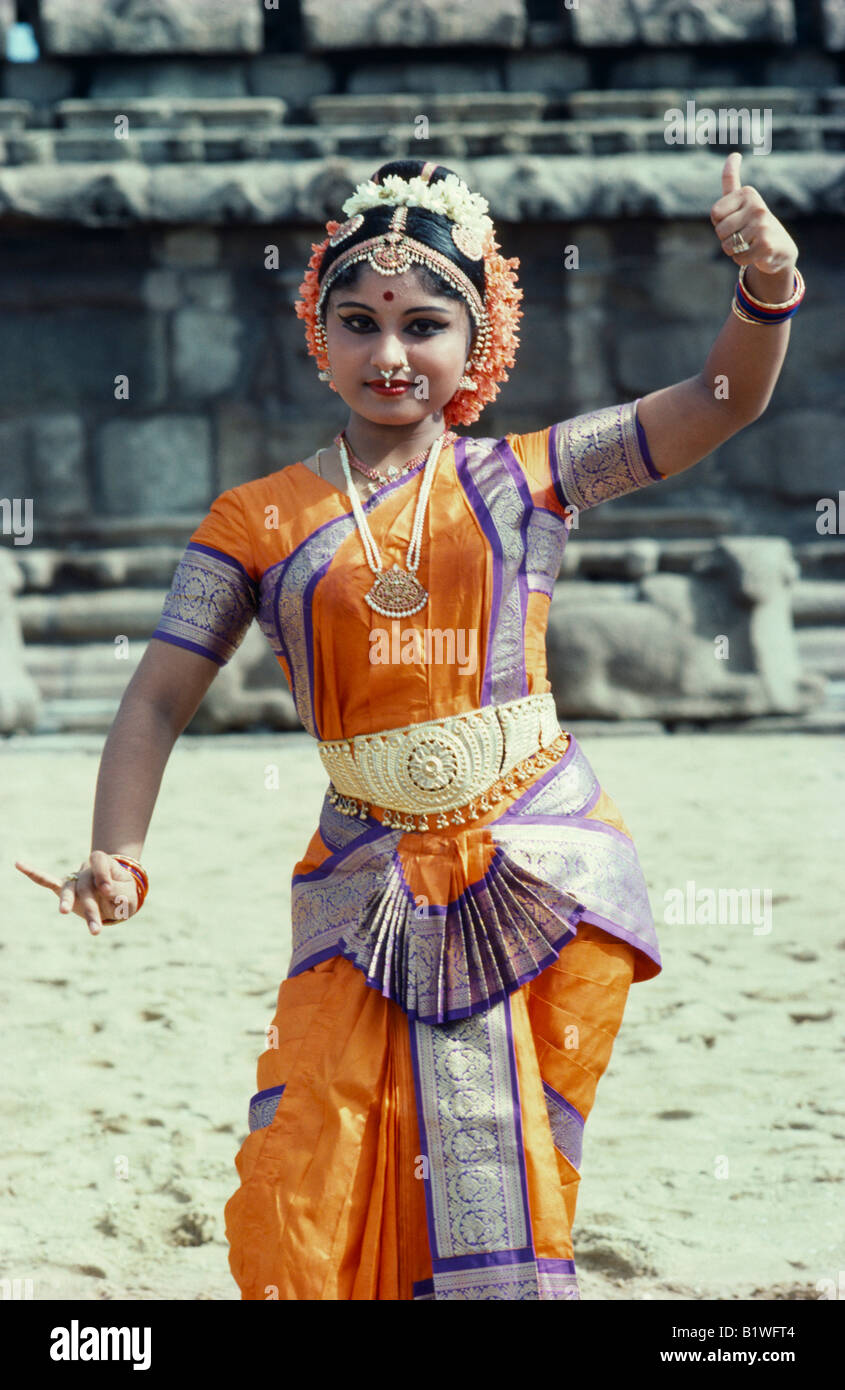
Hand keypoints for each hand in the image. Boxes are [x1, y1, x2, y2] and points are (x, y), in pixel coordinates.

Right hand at [15, 851, 139, 935]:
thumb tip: (109, 895)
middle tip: (96, 930)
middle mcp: (87, 869)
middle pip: (86, 886)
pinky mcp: (65, 889)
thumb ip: (121, 894)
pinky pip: (47, 881)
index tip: (108, 891)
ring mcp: (75, 879)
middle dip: (91, 908)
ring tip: (64, 912)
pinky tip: (19, 864)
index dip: (103, 875)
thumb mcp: (129, 893)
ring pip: (69, 889)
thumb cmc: (123, 892)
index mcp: (104, 864)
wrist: (116, 894)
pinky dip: (33, 874)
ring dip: (67, 902)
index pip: (101, 863)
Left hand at [710, 152, 798, 274]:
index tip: (736, 219)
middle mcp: (757, 206)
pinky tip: (755, 253)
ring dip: (734, 250)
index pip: (714, 214)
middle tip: (744, 234)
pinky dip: (742, 260)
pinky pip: (738, 258)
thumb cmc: (753, 223)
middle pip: (720, 231)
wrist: (779, 248)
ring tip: (749, 243)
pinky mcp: (766, 245)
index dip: (720, 222)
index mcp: (748, 193)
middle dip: (726, 238)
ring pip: (728, 246)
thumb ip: (731, 179)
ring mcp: (763, 225)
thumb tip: (734, 154)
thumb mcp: (741, 200)